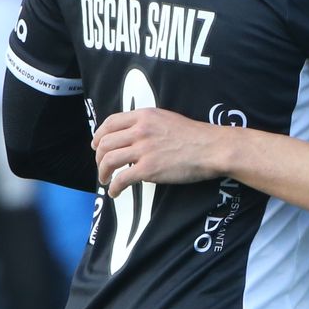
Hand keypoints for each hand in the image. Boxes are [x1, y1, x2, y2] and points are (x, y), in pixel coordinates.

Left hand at [92, 108, 223, 195]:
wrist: (211, 148)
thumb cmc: (195, 136)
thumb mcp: (167, 119)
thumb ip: (148, 124)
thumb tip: (133, 136)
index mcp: (144, 116)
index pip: (110, 122)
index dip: (99, 135)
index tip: (96, 145)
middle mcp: (140, 130)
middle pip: (105, 142)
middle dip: (98, 157)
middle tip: (101, 166)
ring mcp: (143, 150)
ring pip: (108, 160)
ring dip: (102, 172)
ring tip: (105, 180)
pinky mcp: (148, 169)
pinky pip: (121, 178)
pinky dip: (113, 187)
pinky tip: (115, 192)